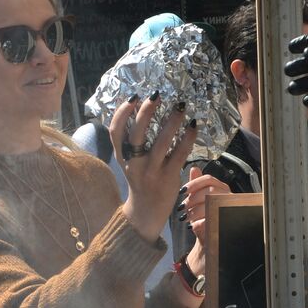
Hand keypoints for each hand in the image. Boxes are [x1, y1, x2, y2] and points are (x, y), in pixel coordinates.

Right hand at [111, 95, 198, 241]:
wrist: (146, 212)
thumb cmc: (140, 180)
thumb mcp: (128, 162)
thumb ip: (130, 142)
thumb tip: (139, 110)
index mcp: (122, 157)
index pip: (115, 132)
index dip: (121, 113)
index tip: (133, 98)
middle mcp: (134, 164)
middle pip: (136, 134)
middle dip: (145, 112)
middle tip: (157, 95)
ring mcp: (151, 172)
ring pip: (160, 143)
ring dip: (171, 122)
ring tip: (180, 107)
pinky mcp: (168, 178)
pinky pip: (179, 154)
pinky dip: (187, 138)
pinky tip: (193, 126)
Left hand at [175, 166, 223, 279]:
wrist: (208, 244)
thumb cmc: (203, 220)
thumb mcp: (197, 203)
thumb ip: (196, 187)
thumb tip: (194, 168)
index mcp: (222, 190)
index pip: (209, 179)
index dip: (194, 183)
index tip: (182, 191)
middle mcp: (229, 198)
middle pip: (210, 190)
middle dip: (193, 199)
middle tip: (182, 208)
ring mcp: (230, 211)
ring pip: (211, 204)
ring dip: (195, 211)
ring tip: (186, 218)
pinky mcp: (227, 225)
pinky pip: (212, 220)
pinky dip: (199, 223)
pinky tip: (192, 227)